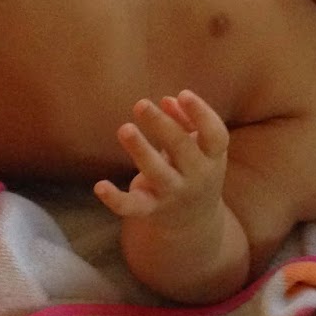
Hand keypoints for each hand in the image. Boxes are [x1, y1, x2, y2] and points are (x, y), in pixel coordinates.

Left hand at [93, 91, 229, 229]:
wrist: (193, 222)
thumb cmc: (193, 167)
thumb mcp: (199, 146)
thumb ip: (186, 120)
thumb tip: (168, 100)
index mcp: (212, 157)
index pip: (215, 136)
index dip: (202, 114)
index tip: (183, 94)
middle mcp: (197, 177)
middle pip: (182, 148)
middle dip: (162, 125)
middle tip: (140, 104)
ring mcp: (173, 194)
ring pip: (158, 173)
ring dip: (141, 150)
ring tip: (125, 129)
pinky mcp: (150, 209)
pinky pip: (133, 207)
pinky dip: (116, 199)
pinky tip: (100, 186)